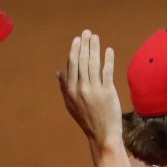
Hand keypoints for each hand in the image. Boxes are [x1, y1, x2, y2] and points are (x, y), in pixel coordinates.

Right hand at [57, 29, 122, 157]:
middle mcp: (81, 87)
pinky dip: (107, 60)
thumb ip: (64, 87)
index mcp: (70, 89)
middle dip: (84, 45)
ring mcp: (94, 89)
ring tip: (96, 37)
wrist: (102, 134)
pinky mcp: (108, 92)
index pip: (72, 64)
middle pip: (82, 61)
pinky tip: (108, 50)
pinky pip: (107, 72)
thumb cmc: (87, 119)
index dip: (75, 50)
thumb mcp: (70, 104)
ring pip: (93, 64)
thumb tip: (58, 72)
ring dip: (94, 48)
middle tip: (87, 32)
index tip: (78, 39)